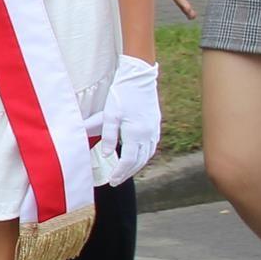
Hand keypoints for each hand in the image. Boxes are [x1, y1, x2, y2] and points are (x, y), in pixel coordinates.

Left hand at [99, 55, 161, 177]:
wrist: (139, 78)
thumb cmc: (122, 94)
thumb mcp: (110, 114)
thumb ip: (107, 134)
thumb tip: (105, 153)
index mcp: (136, 133)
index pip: (128, 160)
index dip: (120, 172)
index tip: (112, 181)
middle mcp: (148, 134)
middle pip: (139, 161)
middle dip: (127, 173)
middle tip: (116, 181)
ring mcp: (154, 130)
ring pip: (147, 155)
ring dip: (136, 166)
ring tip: (124, 172)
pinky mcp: (156, 125)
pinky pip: (151, 147)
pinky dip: (143, 156)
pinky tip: (136, 157)